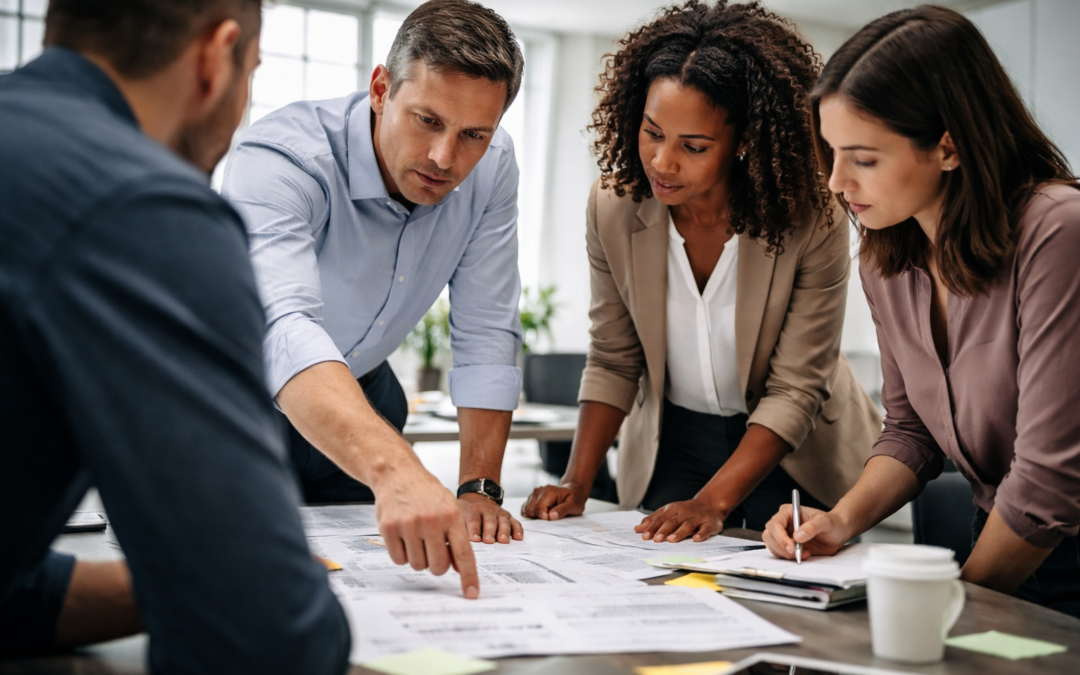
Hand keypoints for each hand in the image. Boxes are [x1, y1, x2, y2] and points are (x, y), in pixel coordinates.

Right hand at [373, 467, 479, 598]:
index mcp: (451, 516)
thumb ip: (456, 536)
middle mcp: (431, 521)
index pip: (463, 553)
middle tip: (433, 550)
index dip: (469, 576)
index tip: (472, 593)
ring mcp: (408, 525)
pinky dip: (402, 554)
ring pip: (418, 565)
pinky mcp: (389, 529)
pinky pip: (399, 559)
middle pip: (438, 566)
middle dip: (437, 565)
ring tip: (417, 537)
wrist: (397, 473)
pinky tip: (404, 536)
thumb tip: (460, 567)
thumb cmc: (426, 492)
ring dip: (418, 558)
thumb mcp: (449, 508)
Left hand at [458, 493, 523, 543]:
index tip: (474, 539)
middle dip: (489, 531)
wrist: (476, 497)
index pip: (473, 520)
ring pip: (502, 522)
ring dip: (503, 531)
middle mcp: (486, 511)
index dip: (474, 529)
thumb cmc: (466, 511)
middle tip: (489, 541)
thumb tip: (453, 545)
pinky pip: (514, 522)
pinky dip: (517, 529)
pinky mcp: (507, 516)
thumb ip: (456, 528)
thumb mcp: (457, 515)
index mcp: (471, 510)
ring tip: (503, 541)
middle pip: (489, 521)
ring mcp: (498, 513)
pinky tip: (518, 537)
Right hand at [521, 482, 587, 519]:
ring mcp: (533, 494)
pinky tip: (542, 514)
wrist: (573, 491)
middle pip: (530, 510)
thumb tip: (551, 516)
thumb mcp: (574, 504)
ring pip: (526, 510)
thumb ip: (563, 510)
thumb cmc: (574, 498)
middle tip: (551, 516)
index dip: (545, 518)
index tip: (553, 518)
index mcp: (548, 491)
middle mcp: (538, 491)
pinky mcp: (531, 499)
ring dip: (535, 516)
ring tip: (547, 514)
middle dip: (539, 517)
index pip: (538, 509)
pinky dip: (532, 514)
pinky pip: (526, 509)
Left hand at [634, 497, 724, 542]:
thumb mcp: (669, 511)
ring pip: (687, 525)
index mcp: (673, 509)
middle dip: (664, 530)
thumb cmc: (686, 511)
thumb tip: (637, 529)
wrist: (711, 504)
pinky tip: (696, 539)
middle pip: (673, 521)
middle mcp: (684, 513)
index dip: (653, 527)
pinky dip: (701, 534)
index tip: (645, 536)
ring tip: (671, 540)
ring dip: (679, 532)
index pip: (661, 518)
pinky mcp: (709, 524)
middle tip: (656, 540)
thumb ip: (654, 520)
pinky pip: (705, 529)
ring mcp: (697, 518)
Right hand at [762, 504, 847, 560]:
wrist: (837, 533)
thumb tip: (797, 536)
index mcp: (788, 512)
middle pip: (769, 536)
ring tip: (805, 553)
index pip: (775, 524)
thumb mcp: (825, 522)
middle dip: (781, 547)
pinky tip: (804, 555)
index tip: (792, 546)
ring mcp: (783, 535)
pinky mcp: (787, 546)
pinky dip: (789, 558)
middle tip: (796, 553)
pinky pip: (780, 554)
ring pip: (772, 547)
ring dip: (786, 554)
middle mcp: (782, 523)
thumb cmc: (831, 523)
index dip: (780, 536)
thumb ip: (812, 527)